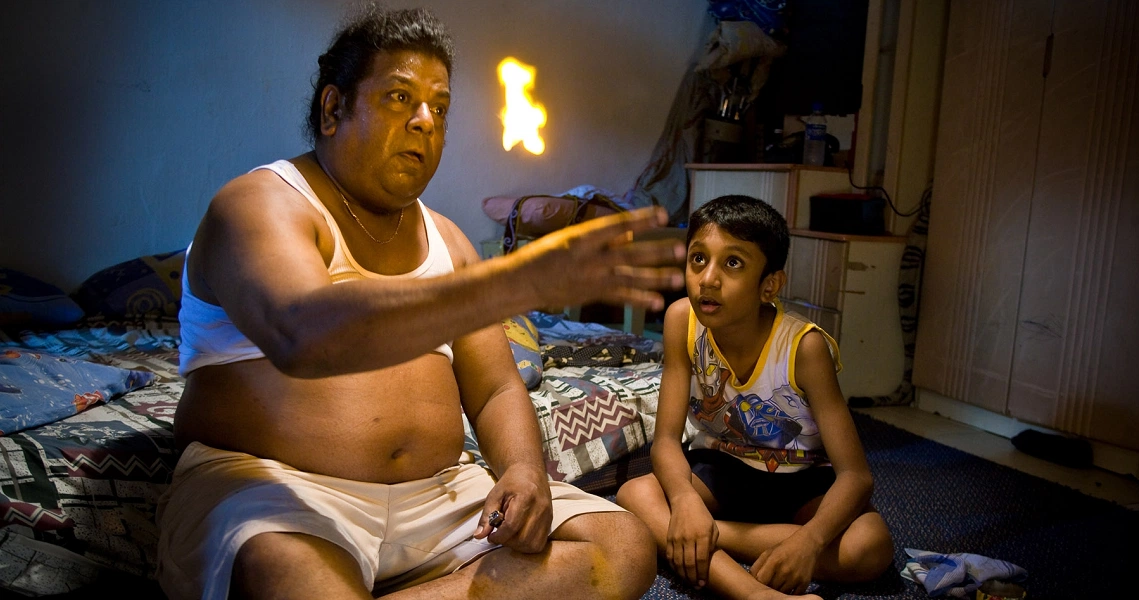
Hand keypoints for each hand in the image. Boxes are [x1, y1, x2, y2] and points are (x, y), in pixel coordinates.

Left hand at [473, 464, 551, 553]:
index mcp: (526, 497)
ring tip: (509, 535)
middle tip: (500, 535)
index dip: (498, 536)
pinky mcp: (550, 522)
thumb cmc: (511, 483)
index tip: (491, 536)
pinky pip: (540, 544)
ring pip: (533, 545)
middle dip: (507, 542)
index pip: (512, 526)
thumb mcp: (495, 494)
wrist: (530, 472)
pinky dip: (527, 546)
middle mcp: (540, 508)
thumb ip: (486, 515)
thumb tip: (479, 536)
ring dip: (517, 546)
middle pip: (523, 539)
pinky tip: (519, 536)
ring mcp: (548, 516)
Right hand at [511, 207, 684, 310]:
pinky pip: (620, 297)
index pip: (617, 225)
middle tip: (679, 249)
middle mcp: (589, 257)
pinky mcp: (592, 294)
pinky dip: (639, 299)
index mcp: (582, 237)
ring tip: (677, 279)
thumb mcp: (570, 237)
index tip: (662, 215)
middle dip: (655, 252)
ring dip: (655, 278)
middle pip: (628, 253)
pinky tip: (656, 301)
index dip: (641, 219)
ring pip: (629, 277)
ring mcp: (591, 278)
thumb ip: (601, 236)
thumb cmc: (545, 254)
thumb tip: (629, 234)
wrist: (522, 282)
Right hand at [665, 498, 718, 587]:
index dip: (702, 573)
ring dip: (683, 575)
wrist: (684, 501)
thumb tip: (705, 561)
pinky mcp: (669, 538)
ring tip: (688, 581)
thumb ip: (711, 545)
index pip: (701, 559)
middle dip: (693, 578)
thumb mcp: (713, 528)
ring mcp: (677, 538)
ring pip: (678, 562)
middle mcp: (689, 538)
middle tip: (696, 586)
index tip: (703, 583)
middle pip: (689, 563)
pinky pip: (670, 556)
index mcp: (702, 535)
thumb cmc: (702, 515)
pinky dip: (673, 567)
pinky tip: (678, 572)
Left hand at [751, 532, 823, 594]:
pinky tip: (787, 587)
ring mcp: (796, 577)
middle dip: (768, 587)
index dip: (758, 583)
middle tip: (768, 584)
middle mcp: (785, 570)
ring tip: (778, 585)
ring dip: (778, 591)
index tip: (759, 582)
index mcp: (774, 561)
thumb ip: (757, 566)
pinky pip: (794, 595)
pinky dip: (790, 594)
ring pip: (782, 593)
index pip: (761, 580)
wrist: (807, 544)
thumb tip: (750, 579)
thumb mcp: (768, 552)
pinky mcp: (805, 582)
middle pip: (771, 588)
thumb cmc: (785, 548)